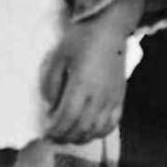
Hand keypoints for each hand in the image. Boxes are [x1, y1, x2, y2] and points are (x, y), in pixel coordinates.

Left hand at [40, 18, 127, 144]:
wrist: (109, 28)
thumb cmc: (81, 39)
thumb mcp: (58, 56)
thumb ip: (51, 83)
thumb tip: (50, 105)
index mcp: (82, 84)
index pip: (67, 117)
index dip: (56, 129)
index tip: (45, 133)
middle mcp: (99, 95)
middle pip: (82, 127)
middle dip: (65, 136)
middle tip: (53, 138)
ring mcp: (112, 98)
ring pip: (98, 129)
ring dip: (82, 137)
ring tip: (68, 137)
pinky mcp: (120, 97)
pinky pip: (113, 122)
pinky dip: (100, 132)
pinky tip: (90, 132)